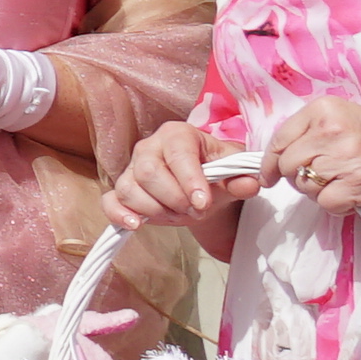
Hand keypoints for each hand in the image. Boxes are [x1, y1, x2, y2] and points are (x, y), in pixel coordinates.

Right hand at [105, 117, 242, 235]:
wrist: (201, 186)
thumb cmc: (214, 172)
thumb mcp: (233, 172)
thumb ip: (242, 178)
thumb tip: (250, 184)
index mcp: (177, 135)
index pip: (177, 154)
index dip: (189, 180)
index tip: (203, 203)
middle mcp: (149, 147)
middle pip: (148, 172)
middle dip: (173, 199)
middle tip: (196, 212)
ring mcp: (131, 169)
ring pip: (130, 189)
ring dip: (156, 211)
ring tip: (179, 217)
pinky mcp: (120, 190)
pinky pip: (111, 201)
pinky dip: (120, 215)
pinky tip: (136, 225)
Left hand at [247, 99, 360, 215]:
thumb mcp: (347, 117)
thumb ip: (313, 130)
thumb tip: (279, 153)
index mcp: (325, 109)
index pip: (280, 138)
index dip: (269, 161)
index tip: (269, 173)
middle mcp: (330, 131)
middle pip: (287, 164)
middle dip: (296, 176)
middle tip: (318, 177)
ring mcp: (342, 159)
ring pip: (303, 185)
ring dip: (316, 190)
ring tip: (340, 182)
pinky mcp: (354, 186)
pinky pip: (324, 203)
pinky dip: (335, 204)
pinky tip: (351, 194)